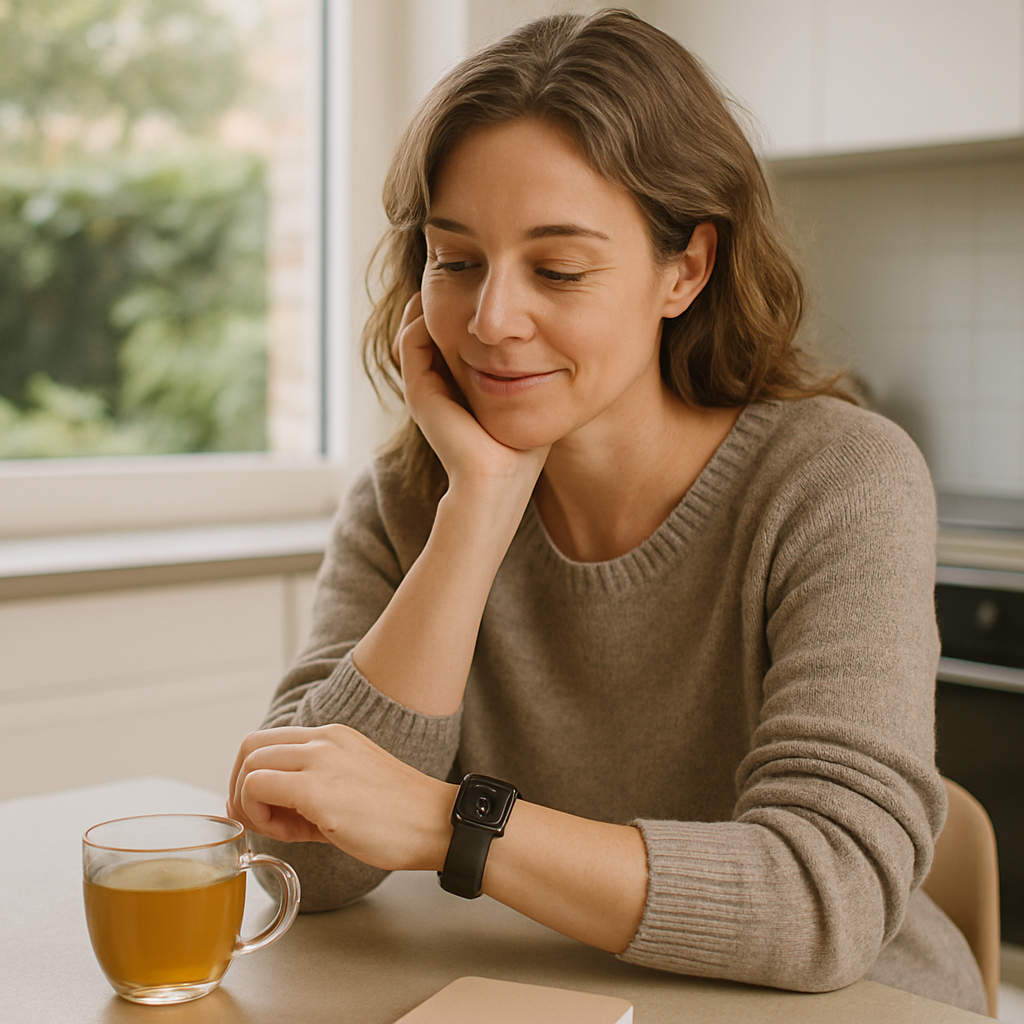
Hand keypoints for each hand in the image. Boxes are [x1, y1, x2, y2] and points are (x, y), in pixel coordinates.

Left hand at [226, 725, 455, 872]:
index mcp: (332, 736)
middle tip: (256, 820)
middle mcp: (324, 739)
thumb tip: (271, 811)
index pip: (267, 741)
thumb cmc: (399, 816)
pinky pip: (258, 788)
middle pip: (250, 747)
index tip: (266, 809)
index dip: (253, 776)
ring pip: (250, 764)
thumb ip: (309, 789)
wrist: (437, 823)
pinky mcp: (318, 791)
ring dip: (248, 801)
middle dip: (240, 788)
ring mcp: (321, 760)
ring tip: (277, 829)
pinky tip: (288, 834)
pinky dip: (258, 814)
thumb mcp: (349, 787)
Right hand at [393, 293, 548, 493]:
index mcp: (460, 385)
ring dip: (435, 299)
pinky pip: (413, 340)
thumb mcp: (534, 393)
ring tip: (459, 275)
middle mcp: (439, 384)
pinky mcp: (419, 392)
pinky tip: (454, 299)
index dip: (467, 305)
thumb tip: (551, 333)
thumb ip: (535, 365)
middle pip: (434, 324)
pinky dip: (425, 316)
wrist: (500, 483)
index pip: (456, 333)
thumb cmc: (524, 448)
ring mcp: (425, 387)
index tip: (488, 282)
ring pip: (418, 327)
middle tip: (469, 270)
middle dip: (449, 295)